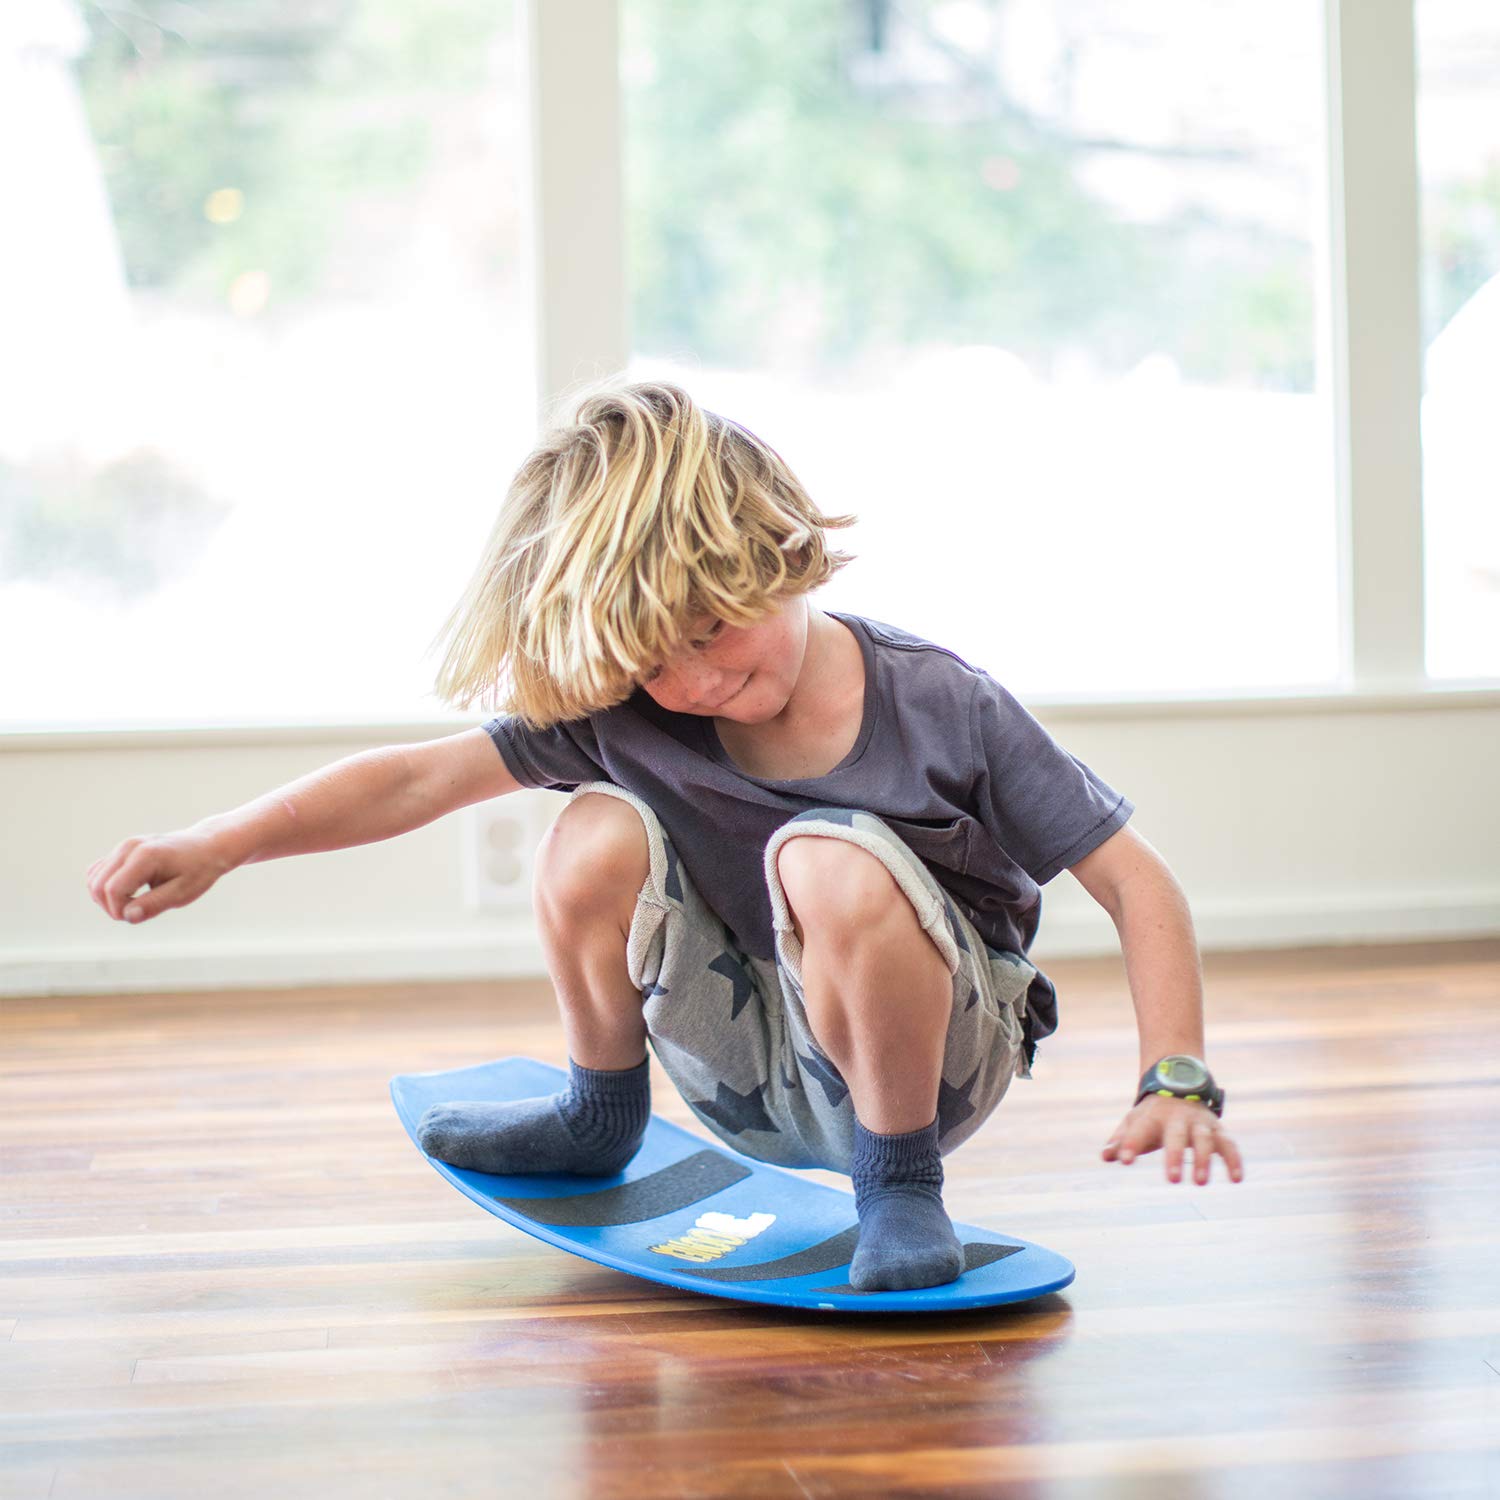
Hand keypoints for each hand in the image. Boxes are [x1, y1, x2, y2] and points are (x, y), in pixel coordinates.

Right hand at [85, 828, 235, 924]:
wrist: (207, 846)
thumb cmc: (198, 870)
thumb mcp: (183, 892)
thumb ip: (154, 904)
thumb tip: (127, 917)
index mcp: (145, 856)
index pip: (113, 890)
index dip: (119, 911)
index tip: (139, 916)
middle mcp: (128, 847)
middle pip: (97, 885)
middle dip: (111, 907)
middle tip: (137, 912)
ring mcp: (122, 847)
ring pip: (93, 879)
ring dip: (106, 899)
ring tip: (135, 903)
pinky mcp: (120, 851)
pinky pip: (98, 873)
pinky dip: (105, 888)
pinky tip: (129, 894)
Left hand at [1101, 1094, 1244, 1183]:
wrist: (1179, 1085)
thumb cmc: (1152, 1114)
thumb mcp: (1133, 1122)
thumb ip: (1120, 1140)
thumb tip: (1106, 1156)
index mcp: (1152, 1116)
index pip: (1139, 1130)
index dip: (1130, 1144)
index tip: (1124, 1161)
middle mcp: (1177, 1117)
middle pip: (1176, 1135)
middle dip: (1174, 1156)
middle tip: (1173, 1180)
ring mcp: (1200, 1122)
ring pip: (1204, 1139)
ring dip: (1203, 1159)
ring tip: (1200, 1182)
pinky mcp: (1218, 1130)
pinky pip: (1229, 1144)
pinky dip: (1234, 1160)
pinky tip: (1236, 1179)